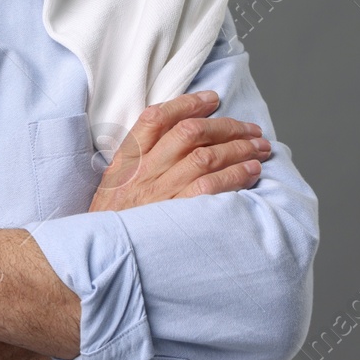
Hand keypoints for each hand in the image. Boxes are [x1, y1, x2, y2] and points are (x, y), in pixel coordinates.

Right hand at [89, 91, 270, 211]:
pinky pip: (211, 187)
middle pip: (188, 133)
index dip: (187, 104)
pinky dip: (235, 175)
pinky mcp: (176, 216)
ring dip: (238, 148)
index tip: (211, 99)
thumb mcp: (114, 186)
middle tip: (250, 128)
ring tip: (259, 148)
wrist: (100, 260)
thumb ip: (139, 162)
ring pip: (205, 157)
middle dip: (225, 126)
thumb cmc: (112, 224)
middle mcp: (143, 172)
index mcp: (126, 161)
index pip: (155, 118)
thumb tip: (177, 141)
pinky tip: (251, 172)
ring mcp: (159, 193)